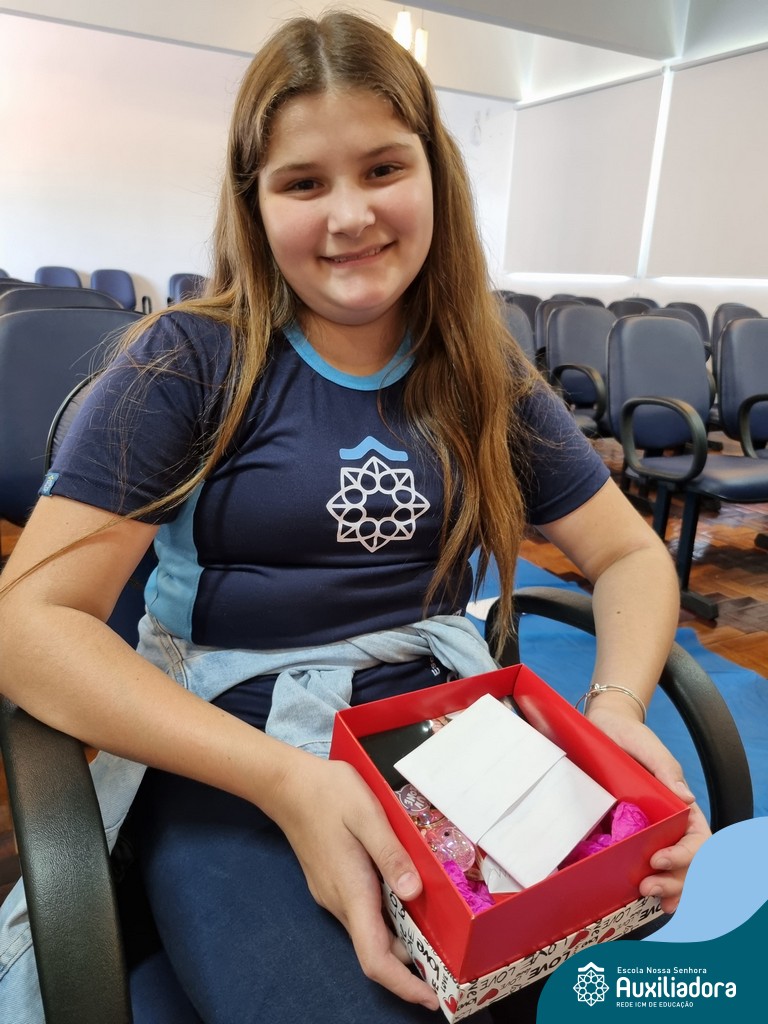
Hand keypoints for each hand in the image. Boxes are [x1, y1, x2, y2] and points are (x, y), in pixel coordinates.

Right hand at [266, 753, 438, 1009]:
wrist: (288, 784)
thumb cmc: (329, 794)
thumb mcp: (368, 816)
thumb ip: (391, 855)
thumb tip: (413, 893)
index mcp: (351, 891)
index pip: (375, 958)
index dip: (404, 985)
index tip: (432, 999)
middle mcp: (340, 901)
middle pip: (377, 949)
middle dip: (412, 965)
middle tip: (450, 964)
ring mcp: (333, 893)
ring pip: (371, 929)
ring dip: (402, 939)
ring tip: (437, 932)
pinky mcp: (332, 881)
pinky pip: (364, 911)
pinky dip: (389, 918)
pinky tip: (407, 899)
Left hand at [585, 705, 710, 913]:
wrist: (602, 729)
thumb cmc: (629, 736)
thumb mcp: (647, 747)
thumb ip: (666, 769)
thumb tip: (687, 797)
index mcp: (681, 807)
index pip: (697, 839)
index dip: (684, 855)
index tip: (659, 859)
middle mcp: (669, 824)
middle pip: (687, 863)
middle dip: (675, 880)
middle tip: (648, 887)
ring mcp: (648, 832)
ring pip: (669, 870)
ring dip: (665, 887)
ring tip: (647, 895)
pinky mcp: (625, 834)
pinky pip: (640, 863)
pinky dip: (647, 881)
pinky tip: (637, 896)